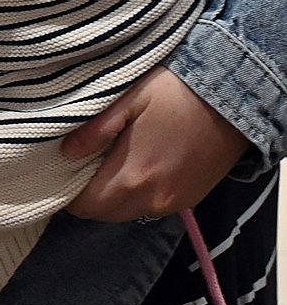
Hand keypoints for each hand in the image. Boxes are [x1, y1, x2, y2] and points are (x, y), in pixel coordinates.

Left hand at [64, 68, 248, 220]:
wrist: (238, 95)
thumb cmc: (178, 91)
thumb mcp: (130, 98)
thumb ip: (95, 129)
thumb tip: (66, 152)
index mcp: (133, 177)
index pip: (83, 205)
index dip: (68, 190)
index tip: (66, 168)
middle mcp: (153, 199)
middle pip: (103, 213)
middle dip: (89, 195)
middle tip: (87, 164)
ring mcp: (175, 202)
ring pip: (126, 212)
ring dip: (114, 197)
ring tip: (113, 165)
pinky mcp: (191, 199)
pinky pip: (151, 207)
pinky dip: (139, 195)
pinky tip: (141, 167)